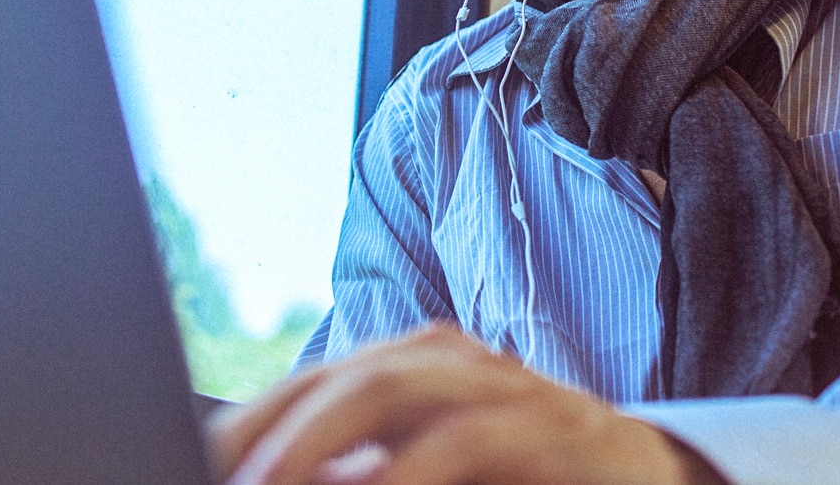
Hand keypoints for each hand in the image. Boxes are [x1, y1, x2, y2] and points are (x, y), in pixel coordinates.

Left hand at [210, 322, 726, 484]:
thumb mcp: (428, 474)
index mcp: (416, 371)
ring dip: (322, 435)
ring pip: (398, 386)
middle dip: (275, 425)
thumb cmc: (521, 480)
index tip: (196, 457)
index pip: (317, 382)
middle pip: (349, 374)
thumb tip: (266, 480)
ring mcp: (507, 388)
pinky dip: (413, 471)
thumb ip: (362, 474)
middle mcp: (455, 365)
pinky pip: (470, 438)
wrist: (644, 477)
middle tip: (216, 471)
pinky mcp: (553, 428)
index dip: (252, 420)